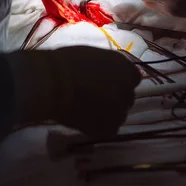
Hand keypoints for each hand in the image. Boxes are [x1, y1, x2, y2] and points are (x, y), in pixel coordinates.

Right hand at [7, 46, 140, 138]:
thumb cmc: (66, 63)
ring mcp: (121, 110)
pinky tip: (82, 120)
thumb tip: (105, 74)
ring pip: (118, 115)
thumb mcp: (94, 56)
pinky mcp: (109, 128)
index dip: (119, 81)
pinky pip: (107, 130)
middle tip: (94, 98)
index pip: (132, 77)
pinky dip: (96, 127)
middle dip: (114, 98)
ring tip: (85, 111)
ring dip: (106, 114)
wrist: (53, 83)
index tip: (106, 83)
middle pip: (126, 97)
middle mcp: (128, 89)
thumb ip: (107, 66)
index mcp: (125, 67)